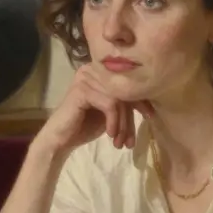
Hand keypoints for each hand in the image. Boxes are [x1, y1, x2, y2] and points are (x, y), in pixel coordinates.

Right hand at [33, 64, 154, 158]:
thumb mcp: (110, 112)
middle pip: (124, 91)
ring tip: (120, 142)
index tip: (150, 117)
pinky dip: (114, 121)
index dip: (141, 100)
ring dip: (123, 124)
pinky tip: (110, 135)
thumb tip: (150, 104)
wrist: (61, 139)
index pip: (127, 82)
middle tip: (131, 140)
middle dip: (131, 118)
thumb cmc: (85, 125)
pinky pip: (110, 104)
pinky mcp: (82, 89)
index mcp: (100, 72)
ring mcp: (86, 78)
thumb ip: (125, 103)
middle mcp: (93, 70)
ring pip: (119, 99)